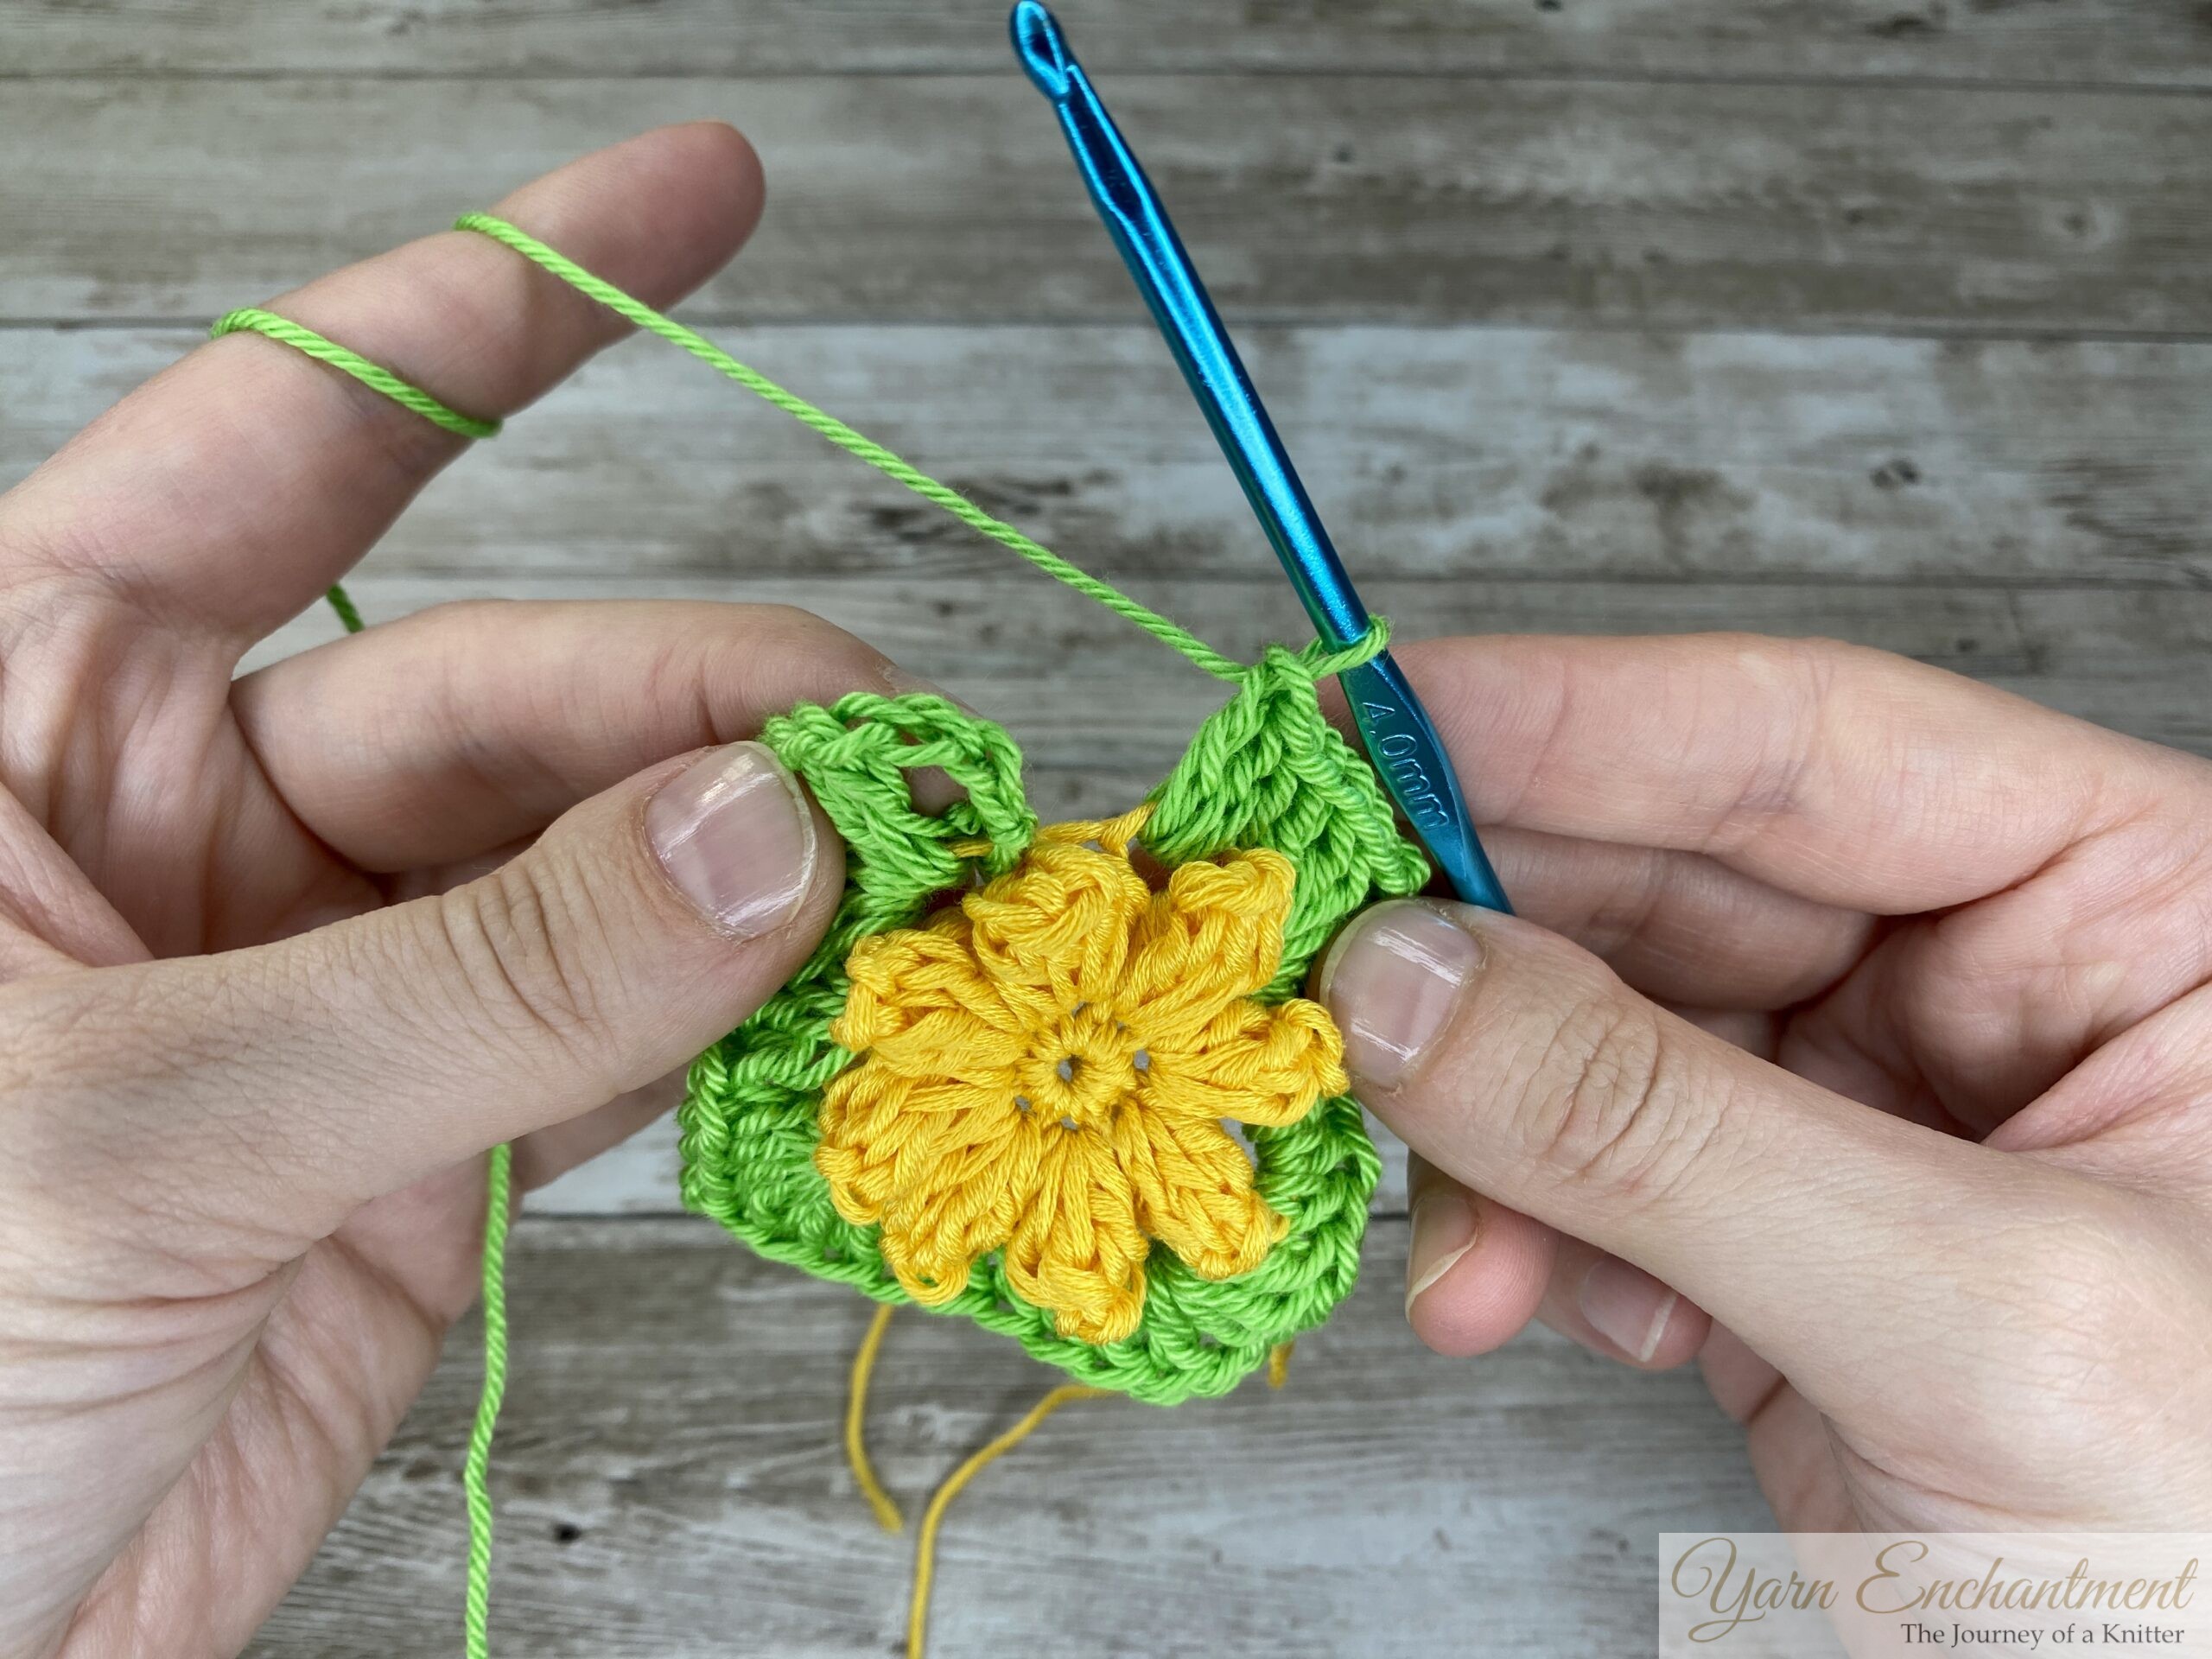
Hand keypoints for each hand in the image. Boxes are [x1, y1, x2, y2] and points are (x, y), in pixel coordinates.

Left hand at [0, 126, 917, 1655]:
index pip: (298, 436)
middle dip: (723, 718)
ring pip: (599, 867)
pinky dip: (740, 1036)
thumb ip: (482, 979)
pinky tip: (835, 1025)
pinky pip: (619, 1038)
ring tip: (919, 899)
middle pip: (519, 693)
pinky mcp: (412, 1143)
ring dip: (763, 882)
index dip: (513, 298)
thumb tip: (773, 834)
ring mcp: (318, 981)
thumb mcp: (135, 1132)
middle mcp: (181, 817)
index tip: (705, 195)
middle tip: (903, 776)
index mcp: (26, 711)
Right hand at [1317, 635, 2211, 1529]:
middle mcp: (1996, 979)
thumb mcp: (1969, 1319)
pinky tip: (1512, 1299)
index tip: (1357, 718)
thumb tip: (1401, 976)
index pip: (1808, 745)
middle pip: (1668, 879)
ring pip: (1596, 1034)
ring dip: (1484, 1129)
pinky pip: (1590, 1178)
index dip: (1565, 720)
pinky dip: (1519, 1235)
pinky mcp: (1780, 1245)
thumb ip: (1665, 1132)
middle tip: (1303, 951)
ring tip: (1446, 1235)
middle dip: (1479, 937)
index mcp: (2136, 906)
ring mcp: (1876, 1115)